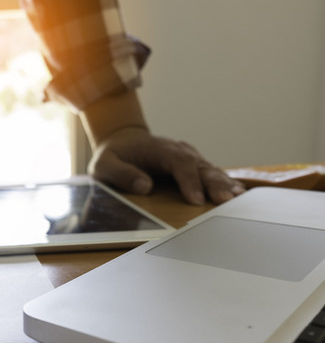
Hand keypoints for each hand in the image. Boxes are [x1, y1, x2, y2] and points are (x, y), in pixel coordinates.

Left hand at [88, 126, 244, 204]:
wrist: (122, 141)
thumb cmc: (113, 155)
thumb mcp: (104, 164)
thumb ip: (121, 173)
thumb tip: (145, 186)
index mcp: (159, 149)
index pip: (179, 163)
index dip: (189, 181)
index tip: (196, 199)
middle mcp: (178, 151)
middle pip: (200, 166)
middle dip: (214, 184)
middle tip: (226, 201)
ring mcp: (188, 158)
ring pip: (210, 170)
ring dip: (224, 184)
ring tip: (237, 199)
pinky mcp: (192, 167)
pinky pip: (210, 174)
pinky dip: (224, 183)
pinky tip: (237, 194)